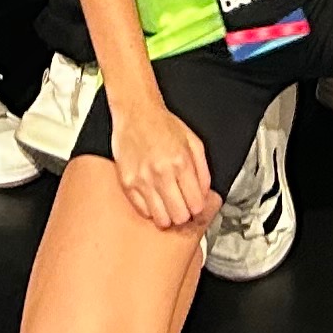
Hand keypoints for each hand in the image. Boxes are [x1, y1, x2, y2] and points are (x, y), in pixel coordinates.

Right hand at [110, 85, 217, 233]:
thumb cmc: (163, 125)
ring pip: (161, 220)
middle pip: (180, 217)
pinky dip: (150, 209)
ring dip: (167, 216)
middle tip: (181, 205)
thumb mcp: (193, 142)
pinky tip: (153, 197)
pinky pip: (143, 212)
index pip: (196, 205)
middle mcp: (162, 173)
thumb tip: (205, 196)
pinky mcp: (127, 184)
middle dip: (184, 214)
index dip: (197, 207)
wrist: (136, 112)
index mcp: (181, 162)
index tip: (194, 204)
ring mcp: (143, 180)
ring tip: (167, 203)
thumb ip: (203, 171)